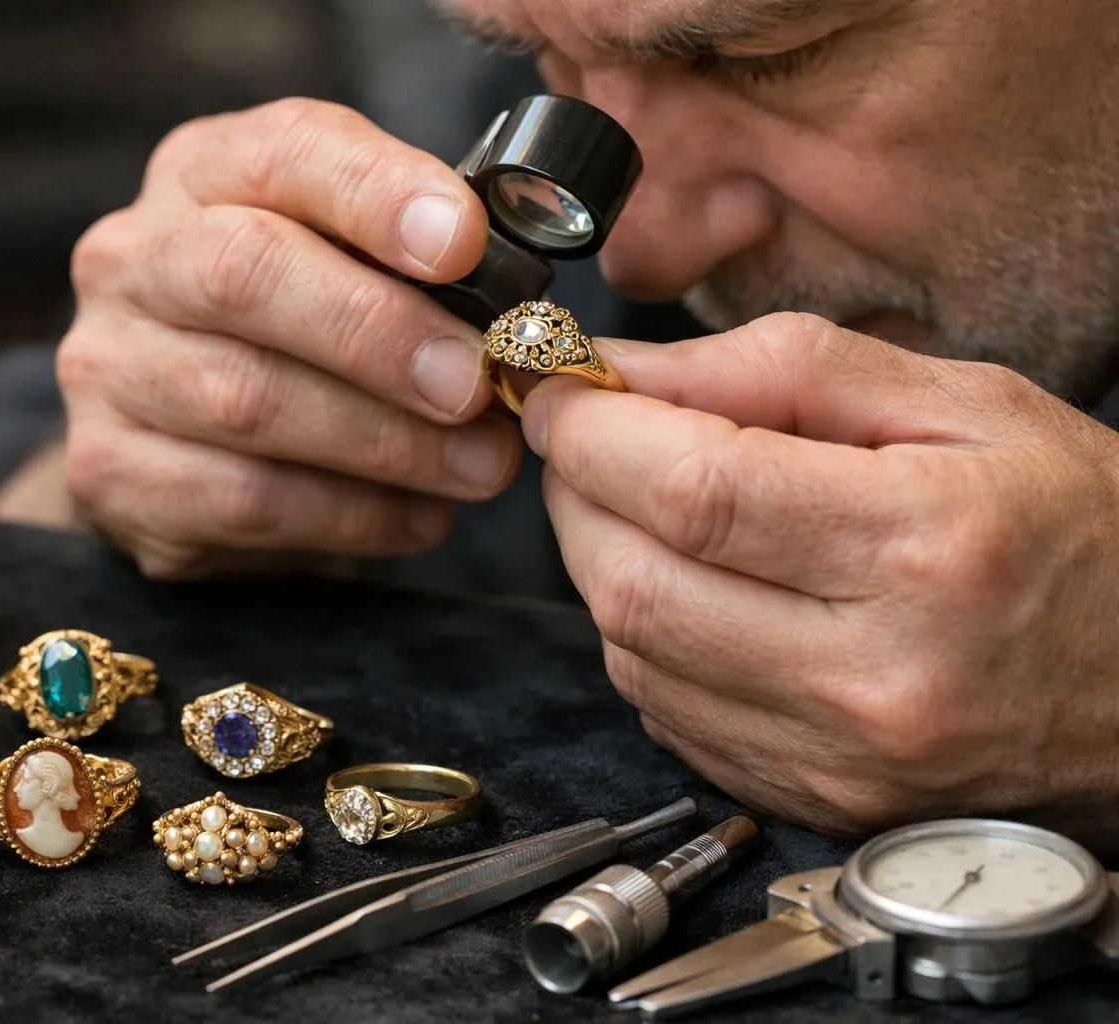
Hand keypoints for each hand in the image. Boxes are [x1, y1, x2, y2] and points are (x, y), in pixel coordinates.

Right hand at [56, 98, 521, 577]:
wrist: (182, 435)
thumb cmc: (301, 329)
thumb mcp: (348, 259)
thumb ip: (418, 260)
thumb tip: (519, 309)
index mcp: (204, 173)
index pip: (285, 151)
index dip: (378, 193)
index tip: (465, 242)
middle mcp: (134, 258)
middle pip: (245, 273)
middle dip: (379, 332)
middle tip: (477, 384)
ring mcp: (107, 367)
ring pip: (247, 401)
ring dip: (386, 443)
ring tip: (481, 466)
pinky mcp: (111, 472)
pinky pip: (243, 501)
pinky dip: (352, 517)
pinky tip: (422, 519)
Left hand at [525, 312, 1118, 852]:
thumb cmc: (1084, 531)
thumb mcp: (966, 403)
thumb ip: (784, 369)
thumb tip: (627, 373)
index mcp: (924, 548)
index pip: (694, 489)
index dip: (594, 433)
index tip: (563, 392)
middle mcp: (873, 676)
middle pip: (636, 582)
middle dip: (577, 496)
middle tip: (588, 442)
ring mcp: (840, 759)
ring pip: (633, 655)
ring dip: (602, 566)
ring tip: (642, 507)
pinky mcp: (816, 801)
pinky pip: (667, 715)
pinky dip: (646, 640)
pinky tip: (689, 589)